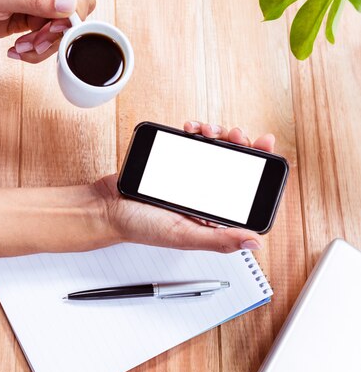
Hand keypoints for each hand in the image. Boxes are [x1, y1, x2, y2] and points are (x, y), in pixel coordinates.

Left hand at [0, 0, 94, 62]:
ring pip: (62, 31)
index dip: (76, 8)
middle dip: (60, 31)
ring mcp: (38, 7)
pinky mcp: (33, 25)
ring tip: (22, 46)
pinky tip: (18, 48)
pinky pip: (48, 42)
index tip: (62, 26)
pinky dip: (36, 51)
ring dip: (45, 45)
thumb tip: (68, 4)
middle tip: (39, 38)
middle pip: (76, 10)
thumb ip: (34, 0)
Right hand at [94, 122, 275, 253]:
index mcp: (214, 215)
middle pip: (237, 164)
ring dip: (219, 134)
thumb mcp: (184, 236)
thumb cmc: (140, 227)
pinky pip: (193, 143)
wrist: (106, 208)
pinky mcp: (175, 162)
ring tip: (210, 132)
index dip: (259, 166)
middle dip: (241, 143)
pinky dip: (196, 132)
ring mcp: (191, 177)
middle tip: (236, 135)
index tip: (264, 146)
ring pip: (218, 149)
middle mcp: (206, 195)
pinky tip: (192, 129)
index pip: (246, 189)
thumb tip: (255, 242)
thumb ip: (220, 240)